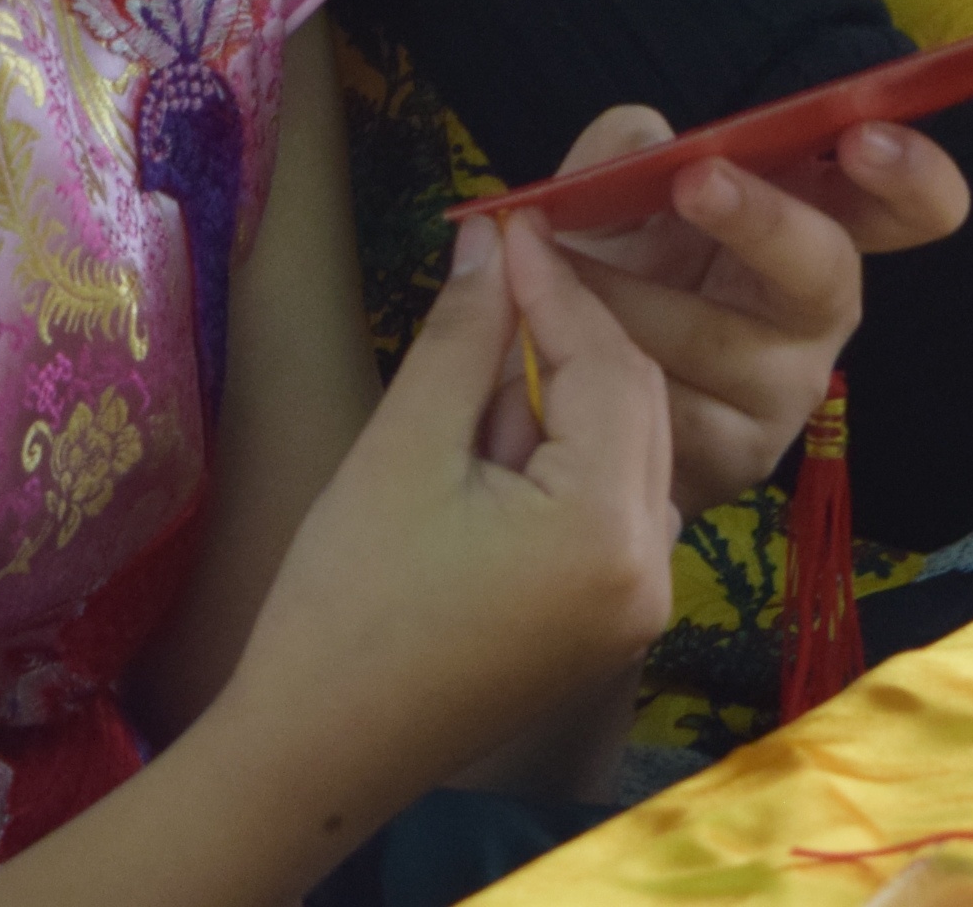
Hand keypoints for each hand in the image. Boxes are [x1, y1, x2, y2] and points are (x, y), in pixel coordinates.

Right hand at [215, 213, 672, 809]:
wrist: (318, 750)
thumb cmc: (345, 603)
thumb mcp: (403, 449)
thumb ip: (464, 339)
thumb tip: (493, 239)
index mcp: (609, 530)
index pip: (608, 363)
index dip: (556, 283)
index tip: (508, 222)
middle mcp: (653, 569)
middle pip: (634, 402)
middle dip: (566, 333)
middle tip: (496, 268)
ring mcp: (639, 604)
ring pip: (625, 447)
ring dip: (562, 394)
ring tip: (476, 364)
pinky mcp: (610, 620)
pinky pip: (610, 502)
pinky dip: (562, 454)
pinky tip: (491, 437)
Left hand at [491, 113, 969, 516]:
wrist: (545, 379)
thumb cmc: (602, 268)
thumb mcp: (606, 190)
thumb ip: (629, 150)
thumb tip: (651, 145)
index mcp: (811, 224)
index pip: (909, 206)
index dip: (910, 175)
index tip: (863, 138)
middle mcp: (815, 311)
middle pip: (830, 272)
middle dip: (764, 222)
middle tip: (695, 181)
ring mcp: (784, 392)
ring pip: (724, 342)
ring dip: (631, 297)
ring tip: (557, 264)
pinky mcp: (734, 457)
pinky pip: (672, 408)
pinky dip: (602, 366)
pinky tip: (558, 344)